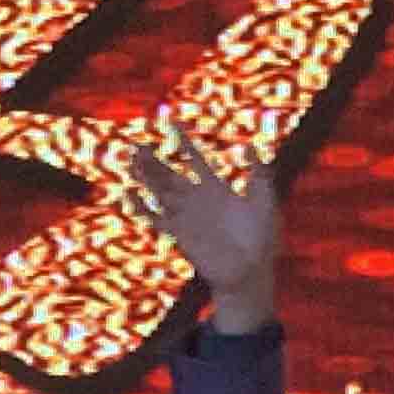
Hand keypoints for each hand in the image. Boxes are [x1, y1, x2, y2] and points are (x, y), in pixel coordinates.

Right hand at [132, 136, 280, 329]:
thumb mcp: (264, 199)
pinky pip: (156, 219)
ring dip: (146, 177)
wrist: (251, 271)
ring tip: (131, 160)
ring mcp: (186, 217)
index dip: (184, 141)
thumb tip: (251, 144)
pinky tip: (129, 196)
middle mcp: (197, 201)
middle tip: (138, 145)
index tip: (171, 122)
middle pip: (170, 175)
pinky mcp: (179, 234)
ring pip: (160, 192)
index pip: (195, 160)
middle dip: (154, 161)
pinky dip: (142, 209)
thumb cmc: (261, 239)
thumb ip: (259, 172)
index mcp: (216, 189)